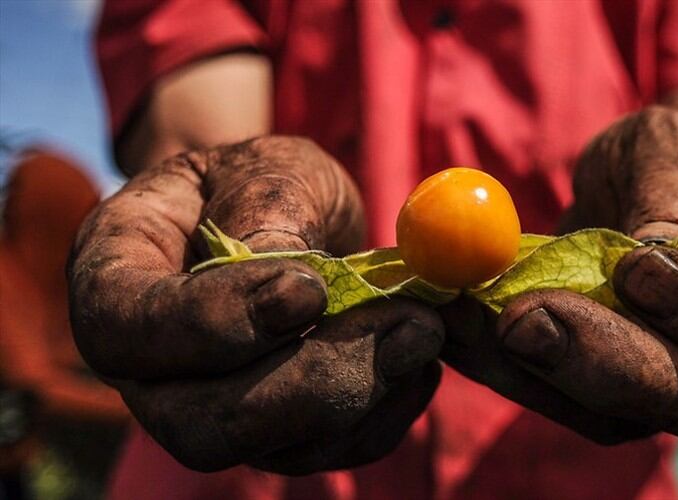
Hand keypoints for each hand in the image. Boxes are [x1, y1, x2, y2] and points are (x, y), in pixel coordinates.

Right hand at [69, 136, 444, 472]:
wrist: (284, 216)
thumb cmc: (260, 182)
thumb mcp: (264, 170)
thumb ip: (266, 215)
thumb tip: (290, 284)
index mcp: (115, 276)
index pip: (128, 328)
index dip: (213, 322)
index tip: (307, 290)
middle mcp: (151, 365)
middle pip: (199, 423)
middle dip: (312, 385)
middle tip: (405, 328)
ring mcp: (212, 407)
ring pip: (273, 449)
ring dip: (365, 396)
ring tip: (424, 329)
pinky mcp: (276, 431)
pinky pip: (327, 450)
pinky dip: (385, 412)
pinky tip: (418, 359)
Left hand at [441, 106, 677, 443]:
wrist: (633, 186)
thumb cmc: (677, 160)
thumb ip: (676, 199)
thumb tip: (651, 260)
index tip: (637, 269)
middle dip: (611, 365)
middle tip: (525, 319)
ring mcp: (677, 385)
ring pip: (622, 415)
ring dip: (538, 371)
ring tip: (474, 316)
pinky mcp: (606, 393)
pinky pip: (560, 399)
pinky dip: (505, 366)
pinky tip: (460, 326)